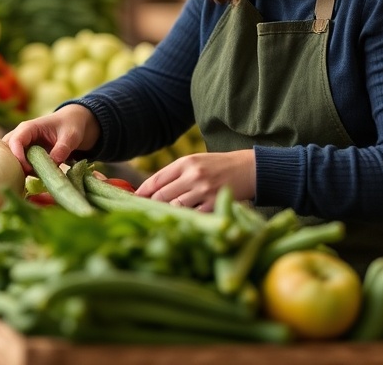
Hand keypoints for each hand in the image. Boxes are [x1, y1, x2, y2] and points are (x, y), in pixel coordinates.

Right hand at [3, 105, 99, 171]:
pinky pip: (17, 164)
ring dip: (18, 170)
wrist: (71, 124)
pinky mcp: (23, 155)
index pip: (15, 141)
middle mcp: (20, 135)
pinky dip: (22, 172)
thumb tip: (53, 163)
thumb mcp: (71, 136)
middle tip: (28, 177)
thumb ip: (62, 148)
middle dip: (13, 164)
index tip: (28, 170)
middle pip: (6, 151)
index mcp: (28, 128)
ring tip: (33, 178)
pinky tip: (34, 178)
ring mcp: (20, 146)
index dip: (18, 156)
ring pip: (9, 159)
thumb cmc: (70, 126)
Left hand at [135, 150, 256, 210]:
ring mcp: (204, 190)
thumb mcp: (196, 162)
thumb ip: (175, 174)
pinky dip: (185, 218)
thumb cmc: (219, 166)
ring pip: (175, 207)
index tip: (133, 199)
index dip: (141, 191)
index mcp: (185, 163)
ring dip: (167, 213)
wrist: (249, 169)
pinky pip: (192, 215)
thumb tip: (151, 191)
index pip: (156, 179)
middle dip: (151, 205)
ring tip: (161, 218)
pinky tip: (182, 220)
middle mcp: (193, 175)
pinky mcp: (214, 204)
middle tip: (143, 212)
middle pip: (162, 195)